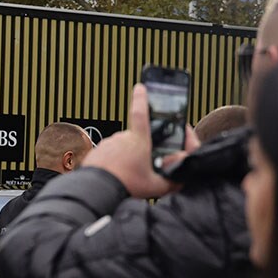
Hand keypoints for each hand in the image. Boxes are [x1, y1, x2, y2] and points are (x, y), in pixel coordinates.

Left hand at [82, 83, 197, 198]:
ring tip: (128, 175)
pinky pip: (108, 154)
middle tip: (140, 169)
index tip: (140, 87)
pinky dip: (113, 162)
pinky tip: (116, 174)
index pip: (141, 113)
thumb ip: (174, 179)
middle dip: (140, 151)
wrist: (95, 190)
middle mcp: (121, 138)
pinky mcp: (96, 152)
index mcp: (138, 140)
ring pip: (122, 147)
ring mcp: (107, 144)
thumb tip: (182, 172)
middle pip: (136, 139)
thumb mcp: (157, 186)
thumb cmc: (126, 186)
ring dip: (126, 157)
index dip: (141, 99)